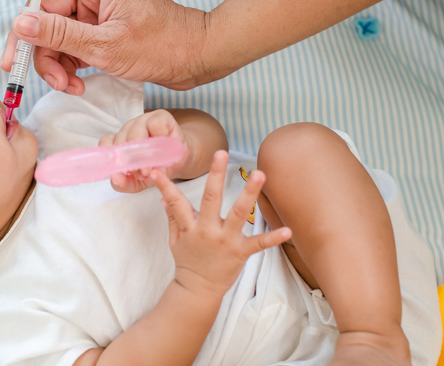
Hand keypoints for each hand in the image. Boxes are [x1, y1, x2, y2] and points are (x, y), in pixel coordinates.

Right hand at [0, 0, 209, 92]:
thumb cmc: (163, 45)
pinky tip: (77, 85)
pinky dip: (69, 67)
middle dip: (33, 42)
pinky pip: (72, 46)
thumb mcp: (106, 45)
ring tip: (66, 86)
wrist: (197, 59)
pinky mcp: (103, 33)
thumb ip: (60, 34)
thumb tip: (20, 23)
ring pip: (56, 33)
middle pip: (44, 10)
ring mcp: (98, 14)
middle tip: (17, 68)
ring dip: (53, 62)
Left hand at [98, 110, 192, 192]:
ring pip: (135, 132)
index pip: (106, 144)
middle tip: (143, 173)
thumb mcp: (139, 182)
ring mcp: (142, 121)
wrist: (180, 160)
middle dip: (131, 160)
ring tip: (154, 164)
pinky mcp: (159, 116)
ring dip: (145, 152)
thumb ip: (125, 183)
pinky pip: (155, 124)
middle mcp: (128, 129)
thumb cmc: (157, 168)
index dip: (113, 158)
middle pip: (121, 140)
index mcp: (119, 142)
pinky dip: (160, 137)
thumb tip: (116, 179)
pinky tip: (165, 146)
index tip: (121, 172)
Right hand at [151, 151, 291, 297]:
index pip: (176, 201)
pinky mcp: (240, 252)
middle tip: (221, 153)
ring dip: (249, 193)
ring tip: (259, 174)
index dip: (165, 186)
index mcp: (190, 226)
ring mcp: (225, 240)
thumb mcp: (175, 239)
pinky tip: (288, 230)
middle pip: (211, 198)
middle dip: (216, 175)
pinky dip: (273, 238)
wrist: (198, 289)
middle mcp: (208, 230)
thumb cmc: (187, 262)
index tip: (155, 171)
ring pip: (239, 213)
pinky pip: (259, 244)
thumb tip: (163, 199)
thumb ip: (172, 217)